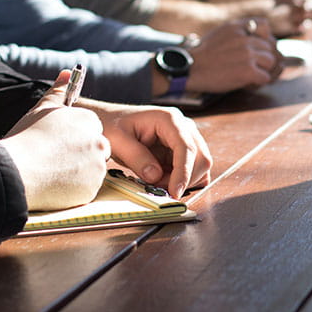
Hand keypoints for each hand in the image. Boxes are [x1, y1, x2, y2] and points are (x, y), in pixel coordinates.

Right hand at [1, 71, 110, 210]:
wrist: (16, 171)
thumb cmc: (26, 138)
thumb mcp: (42, 109)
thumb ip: (58, 91)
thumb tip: (66, 73)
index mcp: (89, 121)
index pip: (91, 129)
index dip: (74, 138)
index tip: (59, 144)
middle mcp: (99, 142)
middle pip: (96, 150)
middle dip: (81, 155)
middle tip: (55, 160)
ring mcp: (97, 167)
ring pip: (92, 170)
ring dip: (78, 172)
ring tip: (52, 172)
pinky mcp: (92, 189)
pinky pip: (87, 189)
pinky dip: (74, 189)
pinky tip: (55, 185)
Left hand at [78, 102, 212, 198]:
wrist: (110, 120)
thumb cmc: (113, 125)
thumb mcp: (118, 141)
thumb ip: (137, 157)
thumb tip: (155, 176)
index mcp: (169, 119)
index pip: (186, 147)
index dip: (184, 172)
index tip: (174, 192)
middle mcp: (183, 126)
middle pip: (201, 157)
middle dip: (184, 179)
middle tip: (158, 189)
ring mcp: (186, 138)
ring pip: (200, 166)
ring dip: (183, 181)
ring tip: (156, 182)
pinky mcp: (182, 150)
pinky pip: (193, 169)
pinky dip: (183, 180)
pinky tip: (164, 180)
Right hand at [187, 18, 283, 92]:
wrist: (189, 69)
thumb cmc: (203, 55)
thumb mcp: (219, 33)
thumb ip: (238, 32)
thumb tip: (258, 39)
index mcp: (237, 26)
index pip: (264, 26)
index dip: (264, 38)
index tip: (256, 47)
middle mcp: (245, 38)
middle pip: (270, 47)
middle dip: (264, 58)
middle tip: (252, 66)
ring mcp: (248, 54)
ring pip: (271, 62)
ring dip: (263, 70)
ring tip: (249, 75)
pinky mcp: (248, 71)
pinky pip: (265, 78)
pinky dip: (258, 83)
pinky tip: (247, 83)